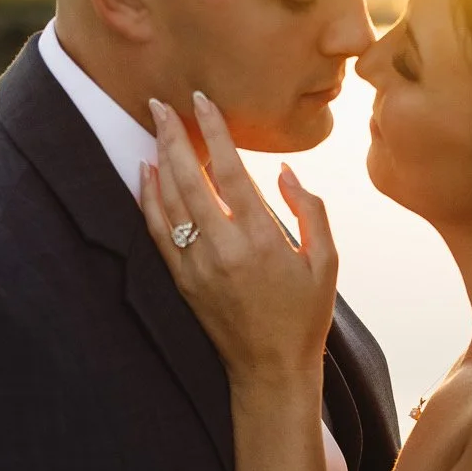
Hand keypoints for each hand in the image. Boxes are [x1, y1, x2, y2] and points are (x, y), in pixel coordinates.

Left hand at [142, 92, 337, 388]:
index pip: (229, 170)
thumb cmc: (305, 315)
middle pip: (188, 178)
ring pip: (169, 200)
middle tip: (160, 102)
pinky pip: (157, 230)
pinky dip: (148, 197)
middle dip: (173, 135)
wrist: (270, 369)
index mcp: (261, 238)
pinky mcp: (182, 280)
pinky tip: (146, 172)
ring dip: (158, 158)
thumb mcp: (326, 261)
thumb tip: (284, 171)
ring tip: (154, 125)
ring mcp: (197, 264)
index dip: (212, 131)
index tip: (201, 101)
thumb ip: (309, 210)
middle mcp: (223, 247)